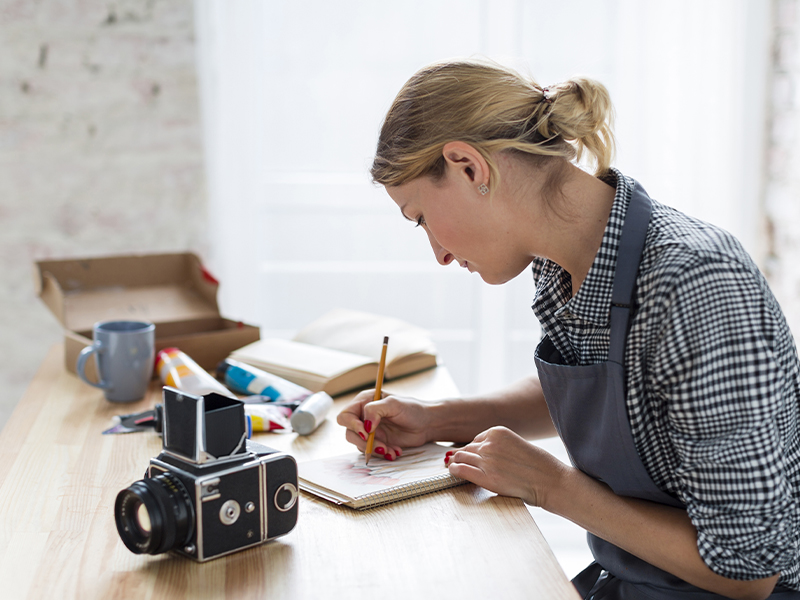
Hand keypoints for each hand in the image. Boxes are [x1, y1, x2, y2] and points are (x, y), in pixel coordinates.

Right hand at [336, 390, 431, 459]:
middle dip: (366, 442)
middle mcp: (364, 416)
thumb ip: (375, 410)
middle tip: (382, 446)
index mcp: (364, 402)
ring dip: (375, 450)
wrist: (426, 424)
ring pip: (360, 445)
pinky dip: (383, 454)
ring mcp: (369, 431)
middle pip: (350, 433)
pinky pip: (371, 452)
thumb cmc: (412, 409)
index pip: (346, 415)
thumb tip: (365, 426)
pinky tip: (395, 451)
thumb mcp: (394, 404)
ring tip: (391, 450)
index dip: (352, 425)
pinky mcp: (377, 442)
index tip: (365, 433)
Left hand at [445, 426, 569, 507]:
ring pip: (460, 457)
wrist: (551, 481)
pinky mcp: (486, 478)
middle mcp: (490, 443)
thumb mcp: (517, 444)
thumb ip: (500, 447)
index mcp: (498, 431)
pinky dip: (454, 470)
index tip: (472, 457)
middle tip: (458, 462)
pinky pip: (460, 470)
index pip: (476, 439)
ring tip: (454, 468)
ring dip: (457, 462)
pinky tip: (453, 472)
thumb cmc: (540, 466)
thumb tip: (482, 454)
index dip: (474, 450)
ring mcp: (487, 460)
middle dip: (463, 456)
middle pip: (467, 448)